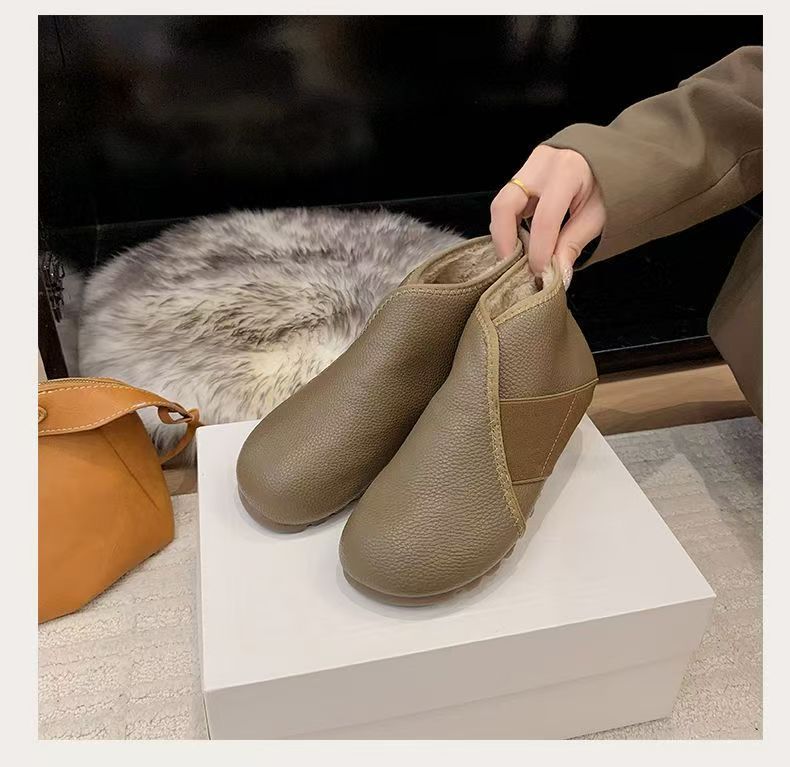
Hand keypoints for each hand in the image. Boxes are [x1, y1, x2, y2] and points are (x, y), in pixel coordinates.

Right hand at [489, 145, 605, 279]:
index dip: (539, 250)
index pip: (545, 218)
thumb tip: (558, 275)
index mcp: (567, 171)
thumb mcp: (596, 214)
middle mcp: (540, 165)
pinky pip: (504, 205)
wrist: (600, 157)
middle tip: (512, 267)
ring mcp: (525, 168)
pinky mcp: (518, 177)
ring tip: (516, 257)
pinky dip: (507, 227)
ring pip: (499, 206)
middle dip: (504, 241)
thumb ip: (573, 243)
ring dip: (503, 236)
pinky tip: (519, 243)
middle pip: (505, 206)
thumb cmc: (602, 183)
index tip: (539, 272)